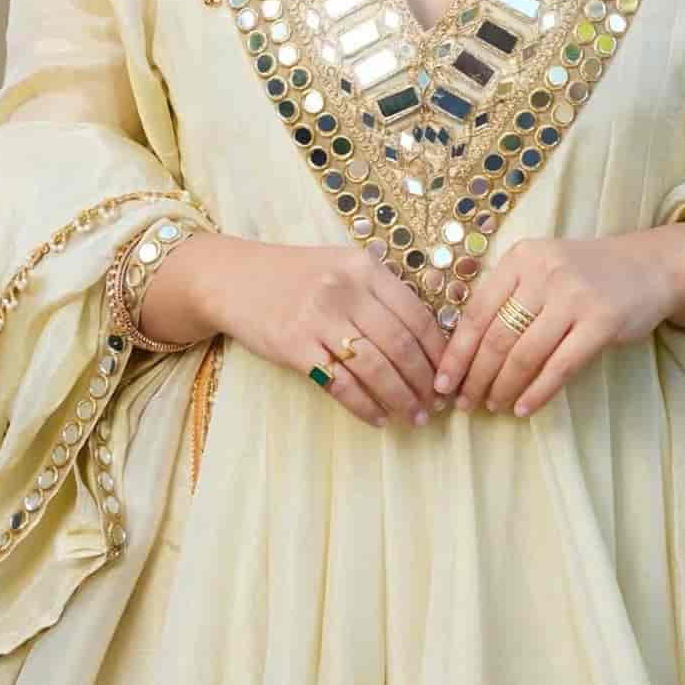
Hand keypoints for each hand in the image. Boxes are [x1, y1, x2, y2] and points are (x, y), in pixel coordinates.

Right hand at [196, 238, 451, 428]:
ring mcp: (318, 318)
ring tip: (414, 417)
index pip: (415, 314)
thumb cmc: (297, 276)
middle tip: (437, 405)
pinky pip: (339, 383)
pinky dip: (363, 405)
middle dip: (424, 380)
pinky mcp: (294, 347)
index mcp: (363, 268)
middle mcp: (344, 290)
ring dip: (400, 398)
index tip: (450, 375)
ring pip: (374, 367)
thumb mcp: (342, 266)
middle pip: (399, 344)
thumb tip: (429, 336)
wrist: (233, 278)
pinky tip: (378, 418)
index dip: (438, 351)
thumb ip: (381, 291)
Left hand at [432, 230, 684, 417]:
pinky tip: (524, 408)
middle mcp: (544, 272)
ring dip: (503, 387)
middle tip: (465, 403)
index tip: (443, 382)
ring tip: (493, 405)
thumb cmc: (583, 275)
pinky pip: (561, 366)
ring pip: (525, 354)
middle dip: (476, 376)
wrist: (647, 267)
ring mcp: (575, 295)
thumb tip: (464, 352)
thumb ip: (507, 298)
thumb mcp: (541, 270)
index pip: (477, 312)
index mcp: (521, 258)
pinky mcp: (602, 321)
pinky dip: (538, 392)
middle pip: (497, 337)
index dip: (457, 352)